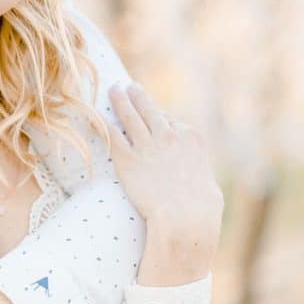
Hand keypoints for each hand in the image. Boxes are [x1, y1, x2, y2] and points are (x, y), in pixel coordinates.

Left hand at [108, 83, 223, 285]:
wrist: (184, 217)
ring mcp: (147, 146)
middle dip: (137, 96)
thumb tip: (196, 169)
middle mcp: (168, 135)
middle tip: (128, 86)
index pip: (169, 119)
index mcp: (190, 136)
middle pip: (148, 109)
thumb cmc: (201, 207)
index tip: (150, 113)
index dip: (157, 117)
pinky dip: (103, 124)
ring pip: (129, 115)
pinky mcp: (127, 159)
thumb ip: (195, 165)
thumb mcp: (206, 177)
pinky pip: (112, 136)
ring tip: (113, 89)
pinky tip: (97, 117)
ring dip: (119, 100)